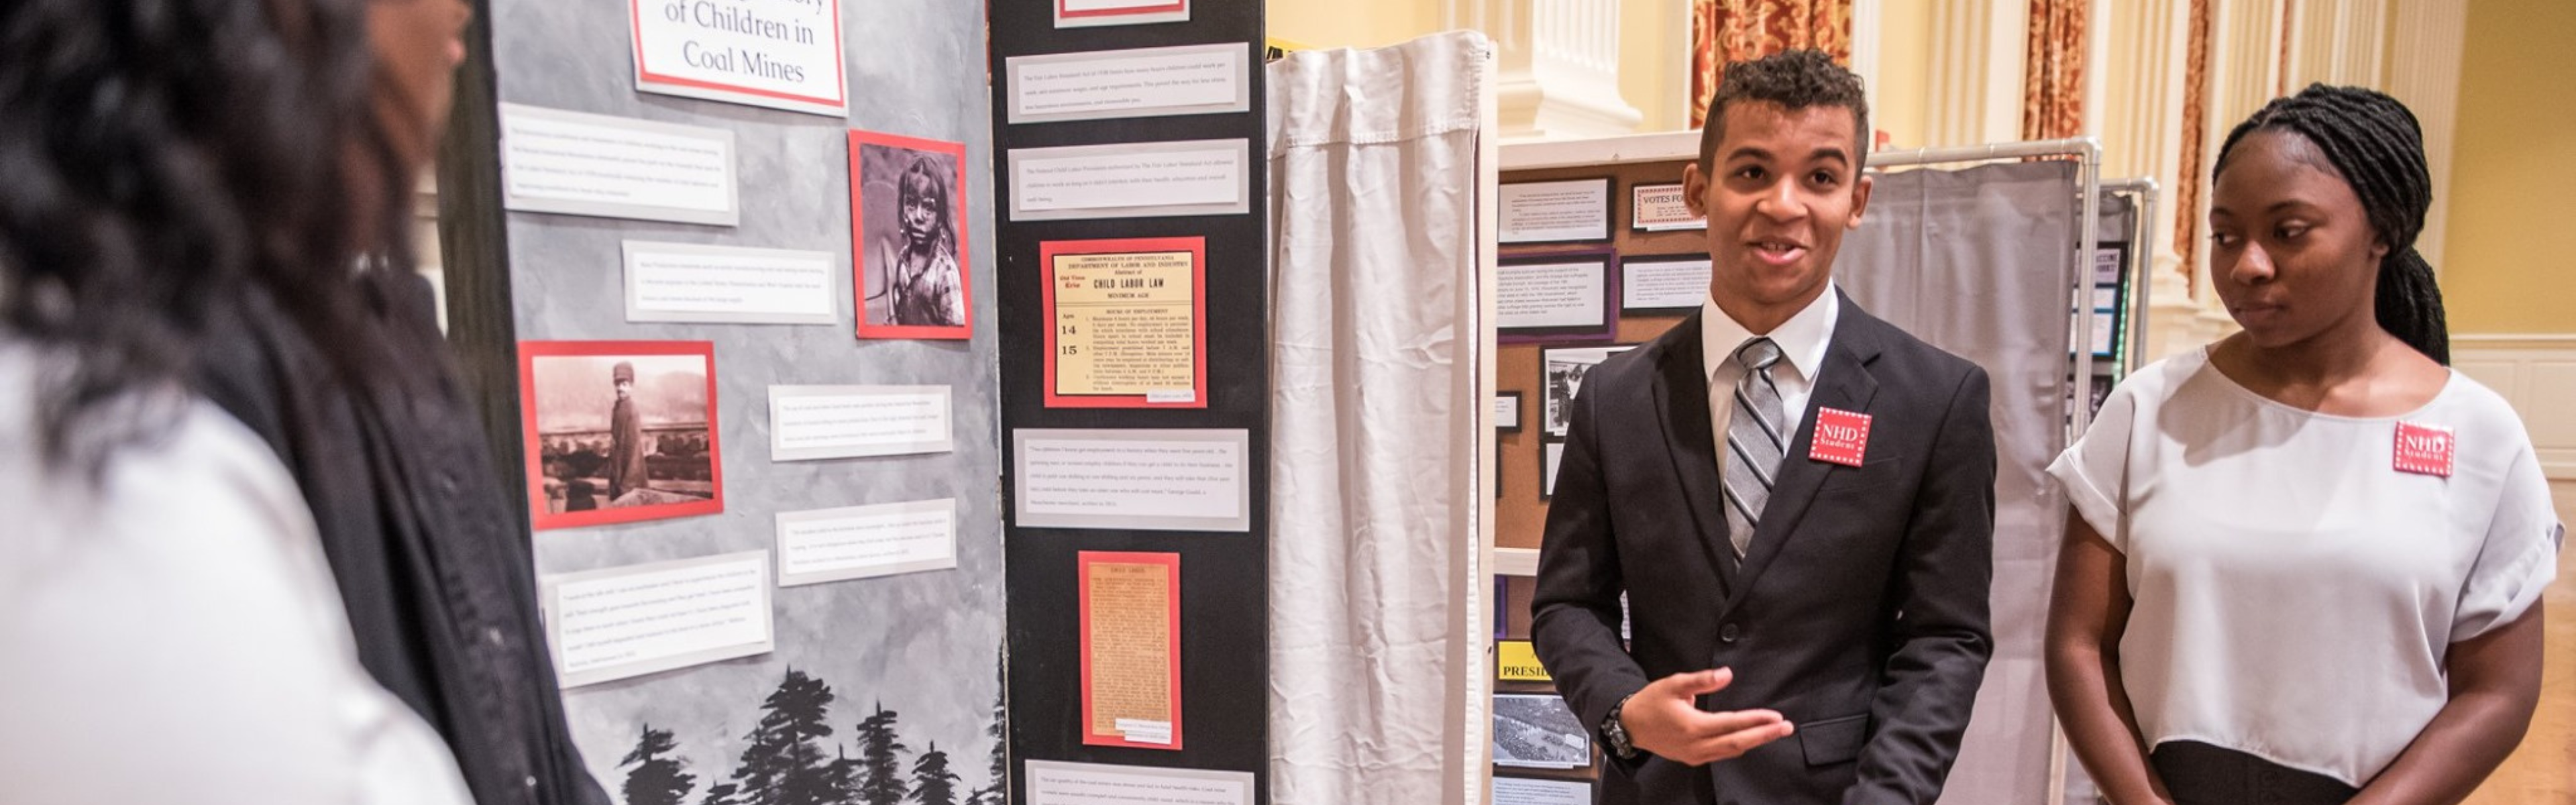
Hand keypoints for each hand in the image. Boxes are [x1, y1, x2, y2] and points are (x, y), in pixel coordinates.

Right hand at [1618, 668, 1794, 764]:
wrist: (1630, 726)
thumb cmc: (1651, 702)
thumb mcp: (1673, 683)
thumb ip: (1701, 680)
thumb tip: (1727, 674)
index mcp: (1692, 726)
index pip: (1732, 723)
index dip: (1756, 720)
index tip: (1776, 717)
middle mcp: (1696, 745)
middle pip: (1738, 742)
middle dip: (1764, 735)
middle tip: (1786, 728)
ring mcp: (1695, 755)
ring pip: (1731, 751)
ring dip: (1755, 742)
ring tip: (1775, 732)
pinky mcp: (1693, 759)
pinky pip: (1721, 755)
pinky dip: (1738, 746)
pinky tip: (1750, 739)